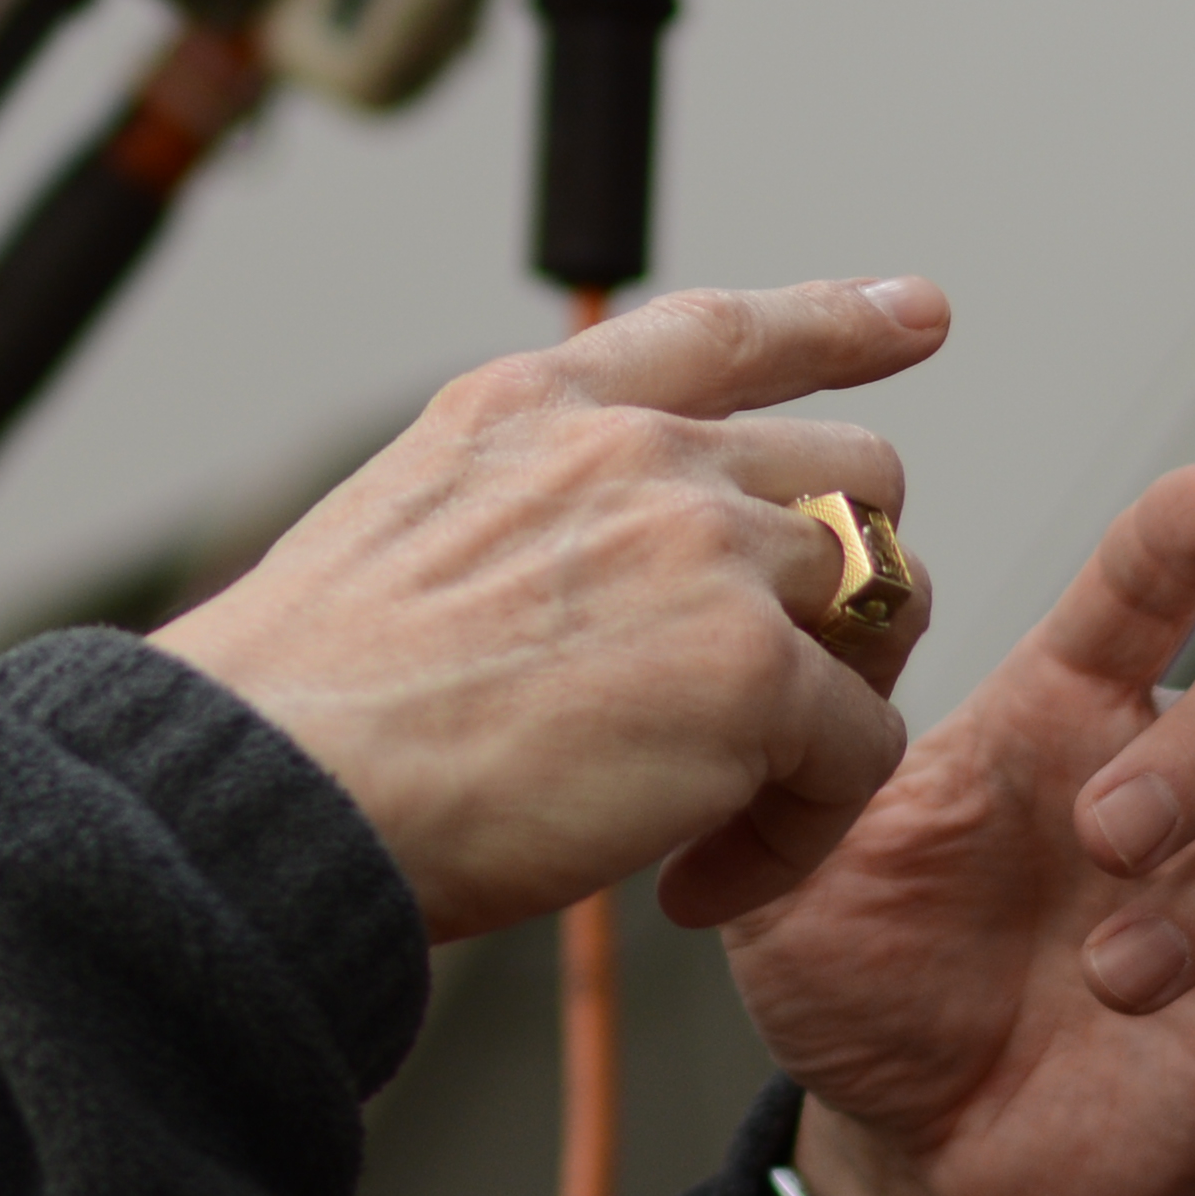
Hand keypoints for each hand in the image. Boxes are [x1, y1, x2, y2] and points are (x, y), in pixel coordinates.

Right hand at [155, 281, 950, 943]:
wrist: (277, 784)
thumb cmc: (309, 709)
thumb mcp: (409, 531)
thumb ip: (530, 515)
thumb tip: (600, 590)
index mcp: (539, 406)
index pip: (724, 331)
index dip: (837, 321)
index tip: (917, 314)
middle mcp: (637, 450)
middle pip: (851, 472)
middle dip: (849, 578)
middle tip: (788, 697)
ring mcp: (705, 549)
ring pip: (885, 593)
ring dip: (840, 702)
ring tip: (744, 799)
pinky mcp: (750, 672)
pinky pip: (860, 751)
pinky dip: (800, 831)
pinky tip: (695, 880)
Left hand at [723, 466, 1194, 1195]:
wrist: (916, 1152)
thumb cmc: (866, 985)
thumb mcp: (793, 883)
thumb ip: (797, 778)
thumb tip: (788, 663)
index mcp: (1060, 717)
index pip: (1142, 592)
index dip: (1184, 538)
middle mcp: (1172, 780)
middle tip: (1103, 837)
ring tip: (1114, 976)